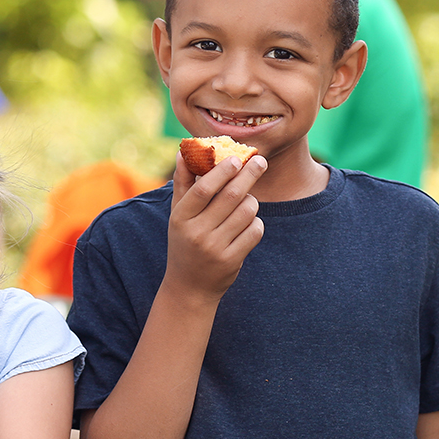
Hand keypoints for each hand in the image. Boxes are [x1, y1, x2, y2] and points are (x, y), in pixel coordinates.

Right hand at [165, 151, 266, 299]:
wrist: (189, 287)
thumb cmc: (184, 242)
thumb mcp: (178, 215)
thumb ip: (182, 184)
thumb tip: (183, 151)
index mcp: (181, 218)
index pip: (204, 188)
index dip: (223, 171)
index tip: (237, 157)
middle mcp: (197, 232)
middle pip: (230, 196)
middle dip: (249, 175)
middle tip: (260, 161)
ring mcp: (215, 248)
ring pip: (246, 212)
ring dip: (252, 201)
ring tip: (248, 201)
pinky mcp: (231, 260)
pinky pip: (254, 231)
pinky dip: (256, 223)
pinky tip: (249, 223)